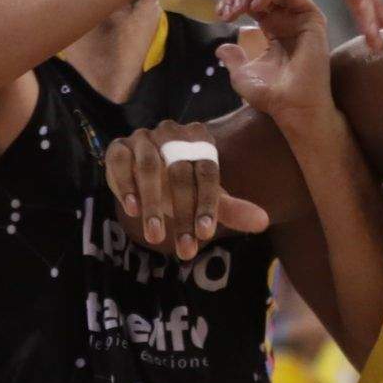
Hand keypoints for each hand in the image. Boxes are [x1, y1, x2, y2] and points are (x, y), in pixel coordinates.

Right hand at [105, 121, 269, 260]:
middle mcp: (172, 132)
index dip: (208, 204)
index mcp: (199, 139)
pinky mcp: (118, 147)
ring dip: (153, 205)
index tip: (207, 235)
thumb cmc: (183, 188)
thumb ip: (232, 209)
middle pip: (179, 173)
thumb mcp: (206, 198)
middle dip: (183, 214)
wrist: (145, 176)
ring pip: (148, 168)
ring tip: (156, 236)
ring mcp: (143, 137)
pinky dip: (125, 186)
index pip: (207, 171)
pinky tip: (131, 210)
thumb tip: (264, 223)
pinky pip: (120, 162)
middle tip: (185, 249)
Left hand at [214, 0, 332, 124]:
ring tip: (241, 5)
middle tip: (228, 8)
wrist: (293, 107)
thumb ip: (233, 59)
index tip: (219, 13)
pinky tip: (256, 5)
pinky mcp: (312, 19)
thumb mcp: (242, 75)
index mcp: (275, 29)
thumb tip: (220, 48)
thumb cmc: (272, 95)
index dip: (235, 0)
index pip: (254, 1)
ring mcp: (301, 19)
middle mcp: (289, 20)